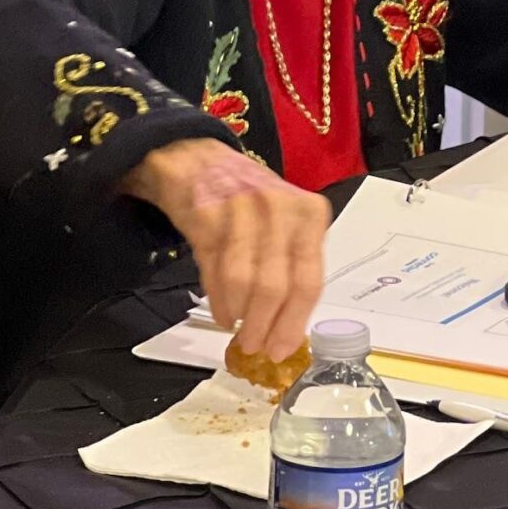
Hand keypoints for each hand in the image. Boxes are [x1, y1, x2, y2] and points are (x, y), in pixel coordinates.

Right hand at [122, 137, 329, 362]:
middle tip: (255, 348)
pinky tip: (223, 314)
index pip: (310, 280)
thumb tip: (290, 328)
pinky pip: (215, 270)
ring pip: (245, 282)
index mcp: (310, 215)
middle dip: (265, 327)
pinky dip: (218, 301)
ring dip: (240, 316)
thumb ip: (292, 264)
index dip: (294, 322)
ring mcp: (243, 209)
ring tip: (238, 329)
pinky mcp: (207, 214)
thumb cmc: (250, 197)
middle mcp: (281, 209)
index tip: (282, 350)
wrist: (197, 157)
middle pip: (277, 286)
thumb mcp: (285, 222)